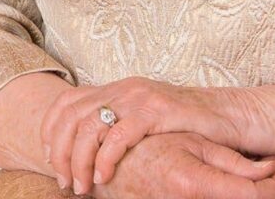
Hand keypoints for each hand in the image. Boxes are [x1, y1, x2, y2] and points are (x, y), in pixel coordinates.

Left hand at [40, 75, 249, 191]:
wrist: (224, 116)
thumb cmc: (184, 126)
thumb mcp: (143, 120)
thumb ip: (117, 124)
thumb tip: (83, 147)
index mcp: (117, 88)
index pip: (67, 102)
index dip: (50, 131)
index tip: (50, 160)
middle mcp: (124, 88)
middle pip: (71, 116)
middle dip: (60, 153)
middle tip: (64, 182)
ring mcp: (140, 97)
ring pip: (89, 126)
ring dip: (79, 160)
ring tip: (82, 186)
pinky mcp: (156, 111)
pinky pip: (119, 134)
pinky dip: (105, 158)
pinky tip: (104, 177)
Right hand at [89, 131, 274, 198]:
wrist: (117, 170)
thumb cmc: (152, 150)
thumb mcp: (193, 144)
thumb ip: (230, 161)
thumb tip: (269, 169)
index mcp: (196, 184)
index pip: (253, 194)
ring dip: (261, 192)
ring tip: (274, 172)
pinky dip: (241, 196)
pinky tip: (249, 183)